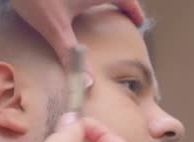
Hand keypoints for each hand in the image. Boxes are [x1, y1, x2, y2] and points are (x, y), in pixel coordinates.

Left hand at [11, 0, 143, 65]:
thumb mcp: (54, 29)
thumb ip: (70, 55)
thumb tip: (88, 82)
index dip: (133, 9)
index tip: (139, 21)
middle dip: (119, 2)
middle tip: (123, 14)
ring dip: (101, 0)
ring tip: (101, 10)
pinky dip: (83, 1)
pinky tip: (72, 7)